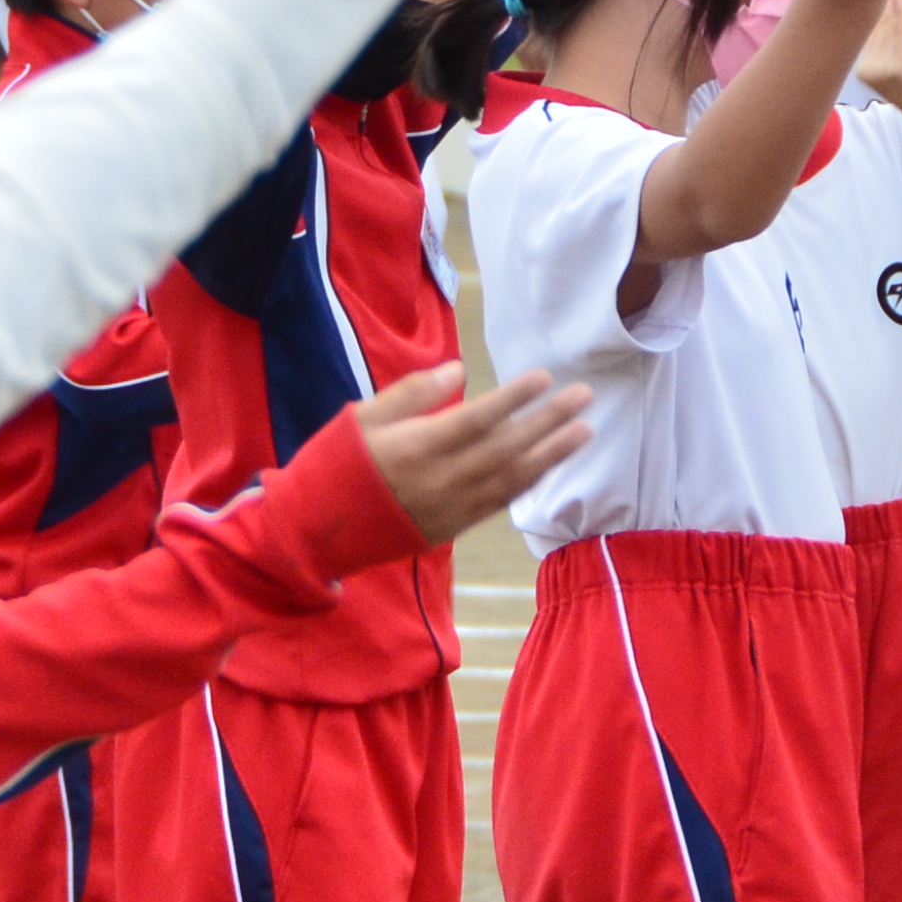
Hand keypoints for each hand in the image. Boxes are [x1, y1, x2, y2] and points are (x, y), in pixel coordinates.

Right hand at [349, 362, 592, 541]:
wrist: (317, 530)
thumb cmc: (337, 463)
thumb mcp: (362, 417)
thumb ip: (413, 394)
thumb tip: (459, 371)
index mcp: (417, 449)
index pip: (478, 420)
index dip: (514, 399)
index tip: (543, 377)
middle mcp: (442, 481)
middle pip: (507, 448)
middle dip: (548, 421)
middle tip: (583, 396)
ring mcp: (451, 508)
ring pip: (512, 480)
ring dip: (552, 455)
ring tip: (584, 431)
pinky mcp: (453, 527)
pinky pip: (500, 503)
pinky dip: (528, 482)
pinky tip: (551, 464)